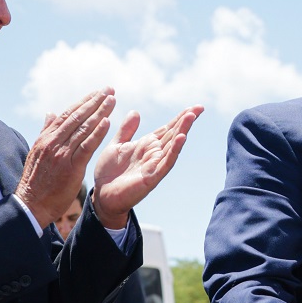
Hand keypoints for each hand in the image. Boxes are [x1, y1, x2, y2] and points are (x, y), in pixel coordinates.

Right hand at [15, 89, 115, 228]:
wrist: (31, 205)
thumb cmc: (36, 181)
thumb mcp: (37, 152)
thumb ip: (46, 131)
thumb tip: (51, 113)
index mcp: (46, 138)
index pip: (68, 114)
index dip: (84, 102)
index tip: (97, 92)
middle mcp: (53, 142)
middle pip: (77, 117)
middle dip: (95, 102)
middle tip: (109, 90)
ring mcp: (62, 154)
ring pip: (83, 128)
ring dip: (99, 112)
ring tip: (112, 100)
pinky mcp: (71, 167)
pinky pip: (86, 147)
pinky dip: (97, 133)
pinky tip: (107, 121)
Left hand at [90, 105, 202, 229]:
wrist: (101, 195)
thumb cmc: (108, 173)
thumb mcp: (116, 145)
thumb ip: (126, 130)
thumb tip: (136, 112)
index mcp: (146, 145)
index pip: (167, 128)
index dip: (179, 117)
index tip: (194, 107)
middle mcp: (154, 154)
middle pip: (173, 134)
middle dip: (186, 121)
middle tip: (199, 108)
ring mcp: (154, 165)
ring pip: (172, 146)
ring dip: (182, 131)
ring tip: (191, 117)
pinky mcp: (151, 177)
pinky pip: (166, 163)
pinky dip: (174, 151)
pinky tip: (181, 138)